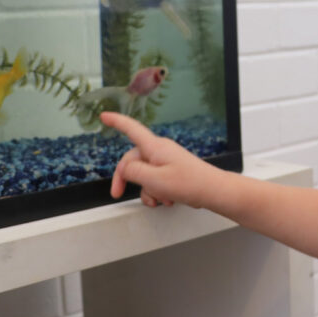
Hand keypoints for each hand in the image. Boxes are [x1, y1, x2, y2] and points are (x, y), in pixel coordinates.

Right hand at [103, 111, 218, 207]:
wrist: (212, 191)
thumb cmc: (189, 183)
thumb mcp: (153, 180)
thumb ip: (133, 172)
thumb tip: (126, 169)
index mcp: (154, 147)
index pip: (131, 129)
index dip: (116, 122)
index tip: (104, 116)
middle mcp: (159, 150)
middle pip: (132, 160)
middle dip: (125, 178)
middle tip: (118, 193)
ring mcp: (166, 160)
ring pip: (144, 174)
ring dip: (147, 190)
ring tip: (159, 199)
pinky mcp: (172, 170)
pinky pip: (155, 180)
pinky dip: (157, 192)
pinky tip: (166, 200)